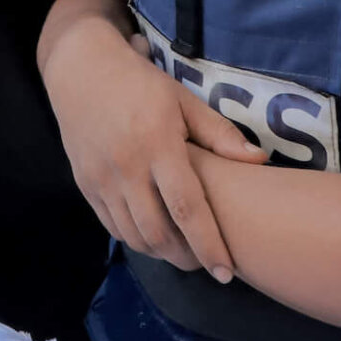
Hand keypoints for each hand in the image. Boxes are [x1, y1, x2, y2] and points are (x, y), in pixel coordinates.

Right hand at [45, 17, 266, 279]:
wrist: (81, 69)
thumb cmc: (141, 83)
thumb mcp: (183, 100)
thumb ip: (220, 134)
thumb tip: (259, 160)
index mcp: (158, 144)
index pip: (187, 208)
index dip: (209, 244)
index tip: (226, 271)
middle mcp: (127, 167)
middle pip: (159, 232)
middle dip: (186, 258)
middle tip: (207, 263)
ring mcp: (102, 178)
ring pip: (134, 235)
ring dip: (162, 253)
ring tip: (183, 253)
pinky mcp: (85, 185)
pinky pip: (113, 226)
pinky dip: (136, 240)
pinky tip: (154, 237)